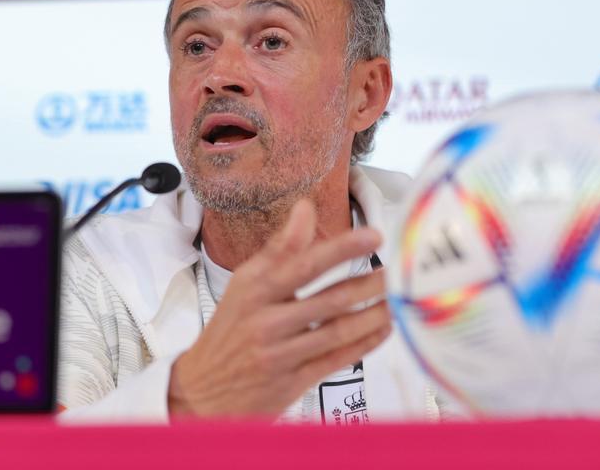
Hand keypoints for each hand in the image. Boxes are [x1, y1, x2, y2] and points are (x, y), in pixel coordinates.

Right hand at [167, 200, 390, 418]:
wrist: (202, 391)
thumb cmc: (230, 331)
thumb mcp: (245, 284)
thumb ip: (280, 248)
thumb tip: (305, 209)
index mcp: (253, 289)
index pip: (303, 262)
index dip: (341, 248)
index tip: (373, 235)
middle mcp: (266, 320)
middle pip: (329, 298)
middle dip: (369, 283)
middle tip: (397, 271)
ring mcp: (280, 354)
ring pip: (338, 330)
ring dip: (374, 313)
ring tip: (396, 298)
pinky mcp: (292, 382)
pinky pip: (336, 359)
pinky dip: (364, 343)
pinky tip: (383, 329)